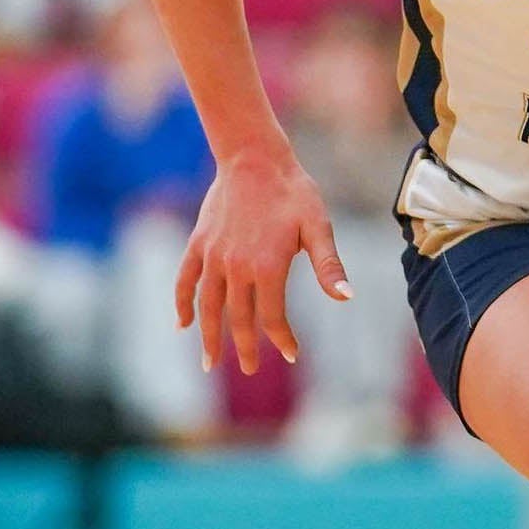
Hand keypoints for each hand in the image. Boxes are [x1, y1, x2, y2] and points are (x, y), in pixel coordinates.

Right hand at [175, 145, 351, 376]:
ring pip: (208, 306)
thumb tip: (346, 297)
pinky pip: (185, 280)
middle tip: (249, 369)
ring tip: (209, 363)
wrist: (254, 158)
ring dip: (208, 336)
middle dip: (246, 347)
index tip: (291, 354)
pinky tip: (182, 323)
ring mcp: (213, 257)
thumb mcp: (318, 226)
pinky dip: (182, 303)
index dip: (282, 339)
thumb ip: (328, 265)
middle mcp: (237, 267)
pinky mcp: (198, 244)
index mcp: (268, 266)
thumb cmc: (293, 191)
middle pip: (239, 319)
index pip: (273, 318)